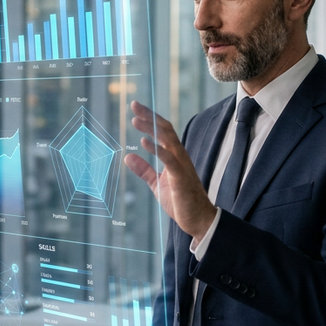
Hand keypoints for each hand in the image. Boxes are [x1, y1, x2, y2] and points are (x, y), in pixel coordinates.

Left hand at [124, 101, 217, 242]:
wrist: (197, 220)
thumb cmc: (180, 201)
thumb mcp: (157, 184)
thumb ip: (144, 170)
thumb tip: (128, 156)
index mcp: (174, 156)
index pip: (163, 132)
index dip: (149, 119)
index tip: (135, 110)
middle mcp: (179, 156)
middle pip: (165, 129)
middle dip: (149, 116)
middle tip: (133, 104)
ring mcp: (182, 166)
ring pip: (168, 140)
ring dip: (151, 128)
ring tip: (135, 120)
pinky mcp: (181, 178)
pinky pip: (170, 160)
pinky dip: (158, 149)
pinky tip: (144, 142)